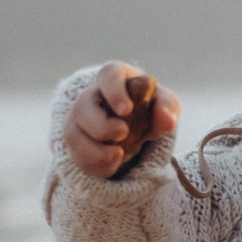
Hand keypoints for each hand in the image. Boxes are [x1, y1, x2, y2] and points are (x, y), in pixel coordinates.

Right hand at [64, 60, 179, 180]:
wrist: (134, 121)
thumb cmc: (147, 104)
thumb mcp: (163, 102)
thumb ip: (168, 107)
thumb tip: (168, 121)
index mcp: (114, 78)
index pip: (109, 75)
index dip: (114, 92)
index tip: (126, 110)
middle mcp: (90, 96)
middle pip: (82, 108)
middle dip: (101, 127)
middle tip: (124, 134)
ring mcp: (78, 120)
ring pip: (74, 136)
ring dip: (96, 152)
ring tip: (119, 154)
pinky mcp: (76, 142)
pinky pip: (77, 157)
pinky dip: (96, 166)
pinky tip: (113, 164)